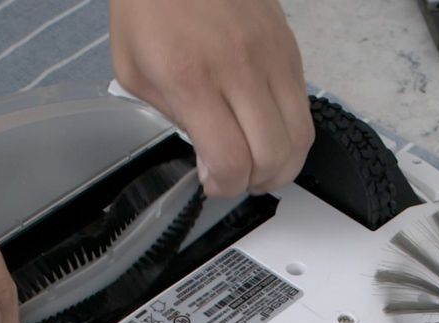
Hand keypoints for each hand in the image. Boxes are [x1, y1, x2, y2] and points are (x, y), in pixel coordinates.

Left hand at [109, 0, 313, 196]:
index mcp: (194, 81)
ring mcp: (272, 57)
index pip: (231, 161)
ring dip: (281, 165)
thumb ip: (171, 118)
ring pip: (300, 138)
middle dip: (255, 183)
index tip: (212, 183)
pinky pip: (304, 108)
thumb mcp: (135, 73)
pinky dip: (289, 133)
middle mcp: (241, 71)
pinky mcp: (290, 48)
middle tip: (236, 178)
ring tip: (256, 164)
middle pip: (275, 157)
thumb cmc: (149, 8)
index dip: (225, 188)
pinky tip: (266, 132)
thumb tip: (207, 155)